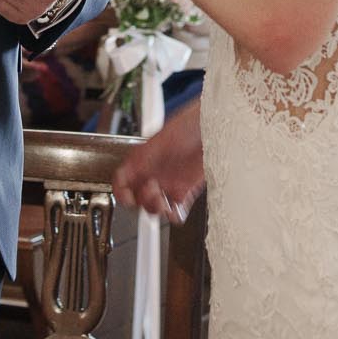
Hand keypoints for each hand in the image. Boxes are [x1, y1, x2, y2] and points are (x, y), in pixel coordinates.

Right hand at [114, 98, 204, 222]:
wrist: (216, 126)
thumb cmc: (190, 123)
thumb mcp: (161, 139)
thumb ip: (142, 158)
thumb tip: (124, 175)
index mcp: (144, 159)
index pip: (123, 181)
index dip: (120, 192)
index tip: (126, 197)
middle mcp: (155, 173)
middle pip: (137, 198)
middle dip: (140, 200)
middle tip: (151, 190)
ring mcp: (170, 182)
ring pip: (154, 207)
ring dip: (154, 208)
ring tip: (162, 201)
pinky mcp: (187, 190)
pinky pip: (176, 211)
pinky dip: (173, 215)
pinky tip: (175, 209)